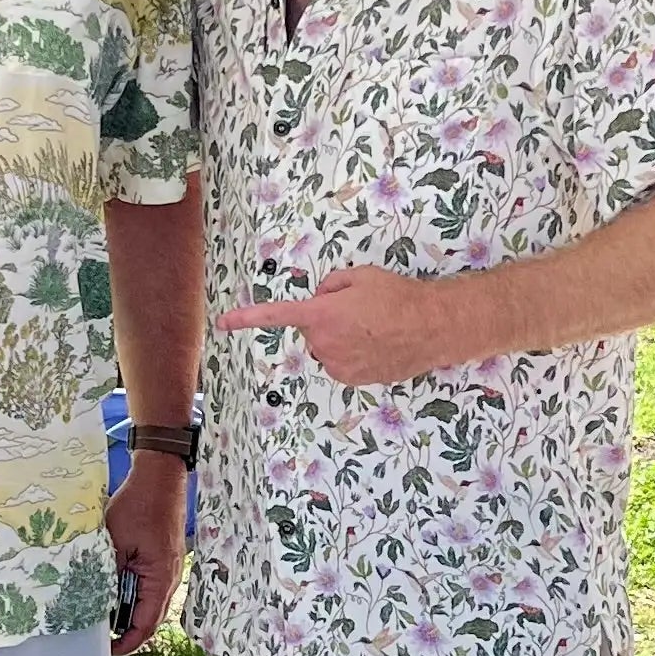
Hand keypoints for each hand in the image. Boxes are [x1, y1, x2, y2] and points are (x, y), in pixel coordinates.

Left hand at [103, 454, 188, 655]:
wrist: (160, 477)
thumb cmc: (140, 504)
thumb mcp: (115, 541)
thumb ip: (107, 573)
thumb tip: (95, 601)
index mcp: (160, 579)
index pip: (145, 626)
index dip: (126, 643)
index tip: (106, 650)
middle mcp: (170, 580)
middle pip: (150, 621)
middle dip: (126, 632)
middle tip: (99, 635)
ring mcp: (169, 571)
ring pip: (149, 605)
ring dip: (128, 613)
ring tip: (103, 616)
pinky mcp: (163, 561)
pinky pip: (150, 589)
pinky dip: (133, 596)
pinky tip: (114, 591)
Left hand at [215, 266, 471, 386]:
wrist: (431, 327)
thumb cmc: (398, 297)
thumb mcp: (360, 276)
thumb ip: (330, 285)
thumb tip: (321, 298)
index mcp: (321, 314)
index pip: (276, 315)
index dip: (247, 318)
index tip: (223, 323)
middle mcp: (325, 343)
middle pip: (312, 329)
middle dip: (327, 319)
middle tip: (358, 310)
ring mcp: (338, 365)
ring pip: (328, 347)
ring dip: (341, 337)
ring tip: (373, 328)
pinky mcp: (353, 379)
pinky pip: (342, 362)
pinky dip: (353, 354)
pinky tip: (377, 344)